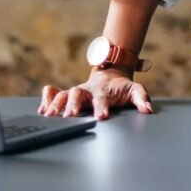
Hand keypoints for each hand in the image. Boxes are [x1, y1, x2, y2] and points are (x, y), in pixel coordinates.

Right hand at [38, 68, 152, 119]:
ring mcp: (77, 91)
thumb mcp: (134, 90)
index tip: (101, 117)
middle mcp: (87, 91)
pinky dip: (47, 97)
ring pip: (64, 95)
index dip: (101, 107)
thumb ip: (141, 98)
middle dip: (73, 104)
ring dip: (56, 104)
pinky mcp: (68, 94)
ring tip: (50, 115)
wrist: (110, 74)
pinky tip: (42, 108)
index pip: (102, 99)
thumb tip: (148, 110)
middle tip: (69, 116)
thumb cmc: (121, 87)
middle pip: (78, 94)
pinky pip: (54, 92)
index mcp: (103, 91)